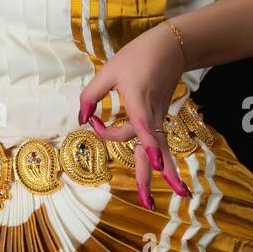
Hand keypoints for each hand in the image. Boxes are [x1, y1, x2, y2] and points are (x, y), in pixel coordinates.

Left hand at [76, 23, 192, 210]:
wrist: (170, 49)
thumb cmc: (137, 57)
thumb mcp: (108, 70)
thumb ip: (91, 95)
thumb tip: (81, 119)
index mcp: (138, 101)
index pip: (144, 127)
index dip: (150, 146)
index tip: (154, 162)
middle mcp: (151, 114)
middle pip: (153, 149)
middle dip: (153, 175)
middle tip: (150, 202)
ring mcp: (157, 118)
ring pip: (158, 150)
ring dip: (163, 175)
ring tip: (163, 199)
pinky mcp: (158, 118)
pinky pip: (156, 142)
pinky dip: (158, 159)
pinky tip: (160, 171)